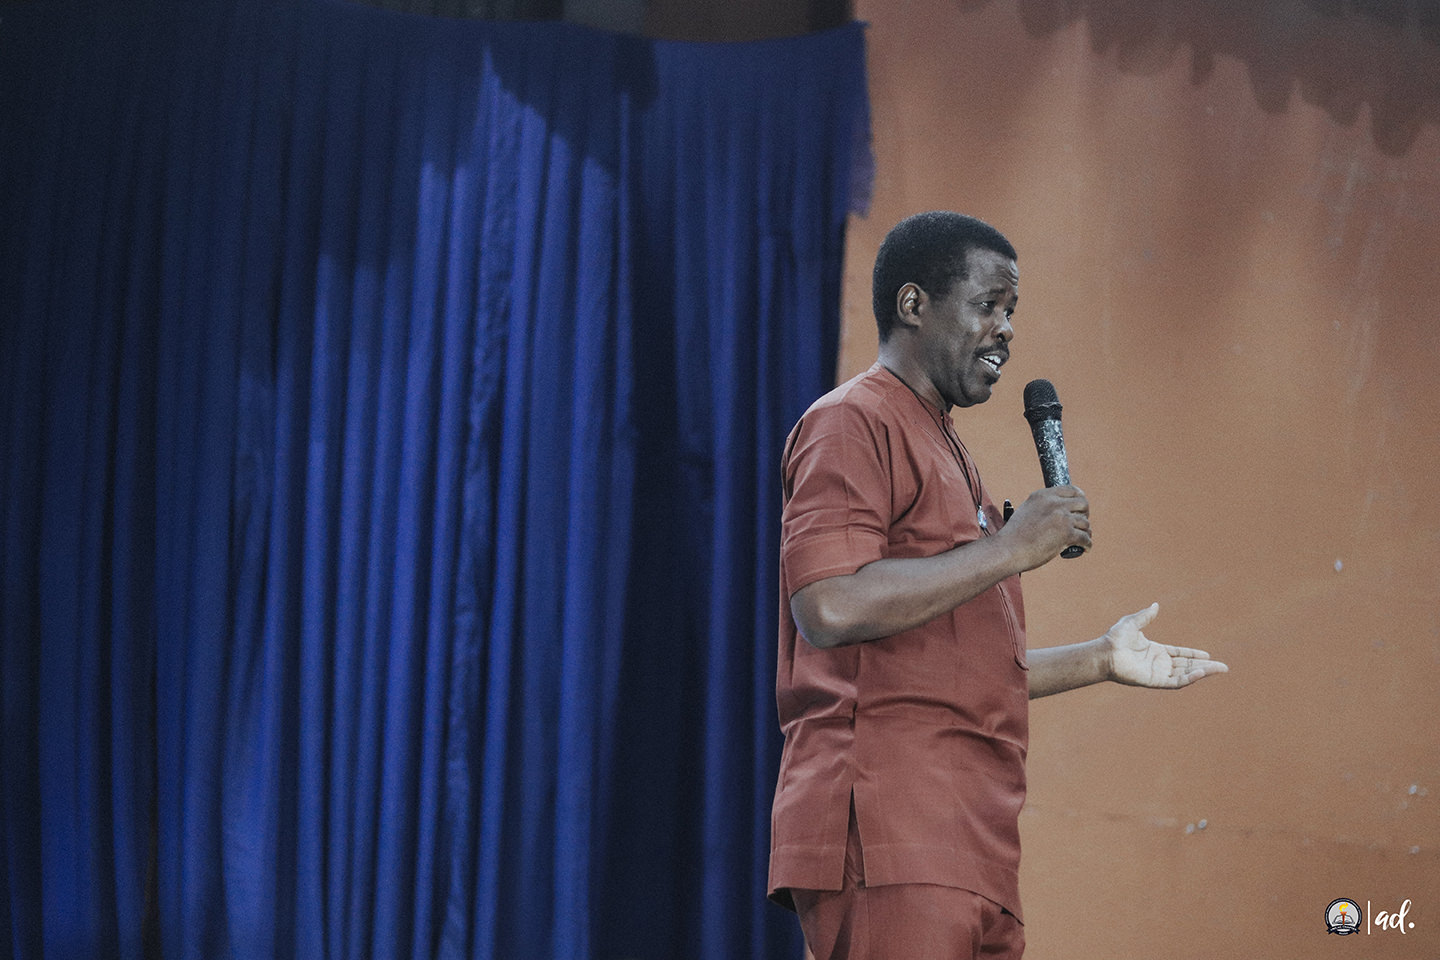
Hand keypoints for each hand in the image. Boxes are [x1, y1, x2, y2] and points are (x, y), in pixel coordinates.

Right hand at [999, 484, 1090, 570]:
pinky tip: (1085, 548)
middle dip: (1085, 514)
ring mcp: (1061, 518)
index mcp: (1043, 495)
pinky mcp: (1066, 533)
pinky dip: (1087, 544)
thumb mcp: (1026, 511)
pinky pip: (1085, 538)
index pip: (1071, 490)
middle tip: (1081, 524)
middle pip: (1083, 504)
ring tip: (1083, 538)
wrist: (1008, 549)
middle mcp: (1054, 503)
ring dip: (1086, 531)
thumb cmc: (1014, 536)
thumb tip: (1058, 511)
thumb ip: (1042, 507)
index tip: (1081, 507)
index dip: (1080, 498)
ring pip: (1085, 523)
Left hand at [1103, 603, 1228, 688]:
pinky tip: (1201, 672)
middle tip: (1223, 667)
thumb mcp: (1133, 623)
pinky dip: (1189, 678)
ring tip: (1219, 669)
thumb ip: (1146, 616)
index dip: (1193, 654)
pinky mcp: (1154, 681)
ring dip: (1202, 672)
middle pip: (1187, 665)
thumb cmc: (1115, 638)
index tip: (1208, 655)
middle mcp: (1159, 663)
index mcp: (1156, 651)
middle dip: (1205, 666)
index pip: (1180, 654)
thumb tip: (1156, 605)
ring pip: (1185, 674)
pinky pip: (1175, 682)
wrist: (1104, 652)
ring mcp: (1157, 673)